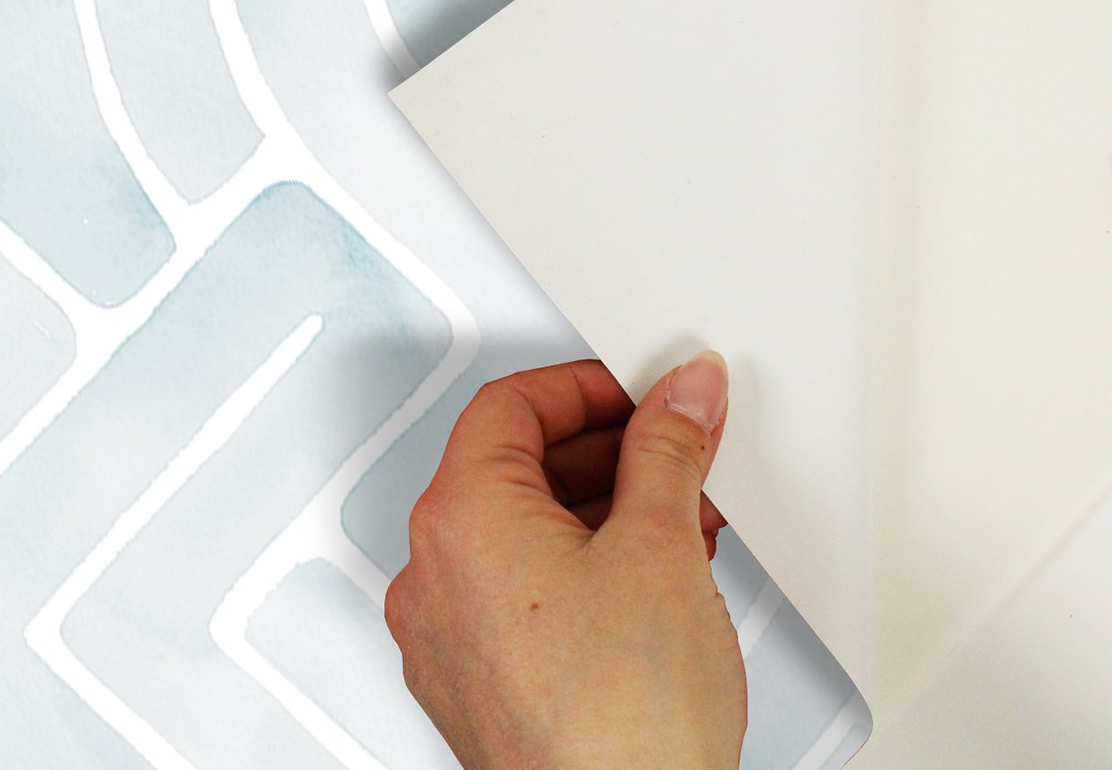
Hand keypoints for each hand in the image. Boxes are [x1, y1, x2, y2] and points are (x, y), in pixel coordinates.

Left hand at [385, 353, 744, 768]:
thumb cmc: (624, 724)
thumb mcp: (661, 545)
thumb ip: (668, 448)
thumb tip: (678, 398)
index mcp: (460, 521)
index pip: (509, 405)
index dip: (587, 386)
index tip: (642, 394)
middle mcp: (433, 579)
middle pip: (511, 468)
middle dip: (605, 454)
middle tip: (674, 453)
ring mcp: (447, 641)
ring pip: (518, 536)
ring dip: (600, 514)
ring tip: (679, 526)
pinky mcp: (477, 689)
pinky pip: (518, 598)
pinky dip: (578, 573)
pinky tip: (648, 587)